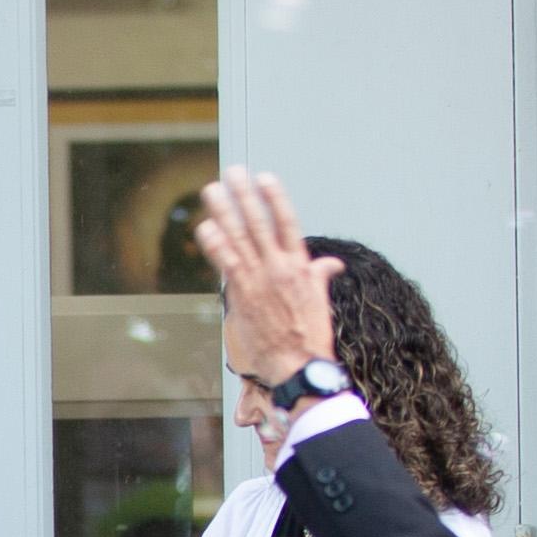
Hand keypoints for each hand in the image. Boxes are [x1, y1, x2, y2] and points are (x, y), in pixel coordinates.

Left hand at [187, 169, 341, 389]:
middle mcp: (279, 267)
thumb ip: (319, 276)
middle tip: (233, 172)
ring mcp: (260, 279)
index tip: (265, 178)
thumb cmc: (310, 337)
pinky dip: (215, 244)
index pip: (287, 222)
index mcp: (300, 266)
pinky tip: (205, 226)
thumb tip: (332, 264)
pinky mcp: (244, 295)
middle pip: (259, 223)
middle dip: (245, 196)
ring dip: (224, 212)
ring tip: (212, 190)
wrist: (298, 363)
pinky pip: (227, 263)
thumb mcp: (321, 300)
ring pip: (240, 237)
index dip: (275, 198)